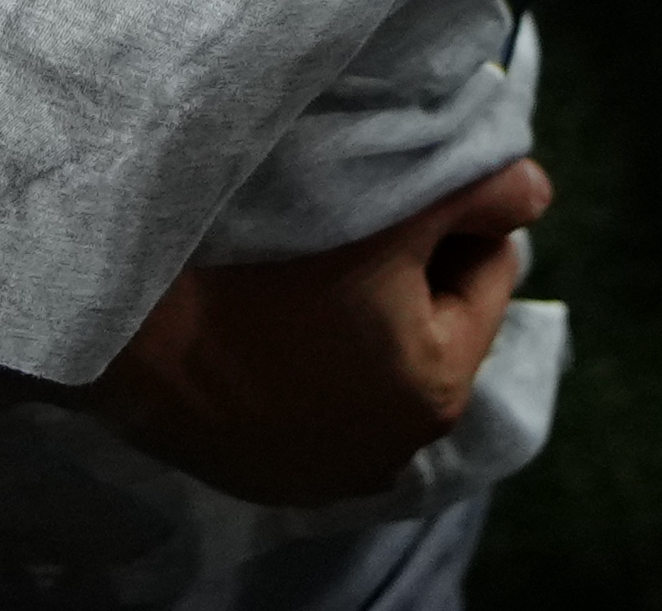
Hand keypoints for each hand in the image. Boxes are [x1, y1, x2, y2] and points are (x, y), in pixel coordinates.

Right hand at [89, 158, 546, 506]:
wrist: (125, 321)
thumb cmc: (265, 257)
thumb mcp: (388, 209)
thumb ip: (479, 191)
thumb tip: (536, 191)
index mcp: (437, 389)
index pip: (489, 274)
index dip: (455, 217)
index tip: (402, 185)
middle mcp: (394, 452)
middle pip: (434, 325)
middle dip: (412, 271)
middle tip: (357, 217)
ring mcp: (327, 474)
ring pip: (379, 367)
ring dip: (363, 320)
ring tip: (312, 266)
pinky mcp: (268, 476)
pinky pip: (321, 403)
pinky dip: (313, 363)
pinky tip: (275, 320)